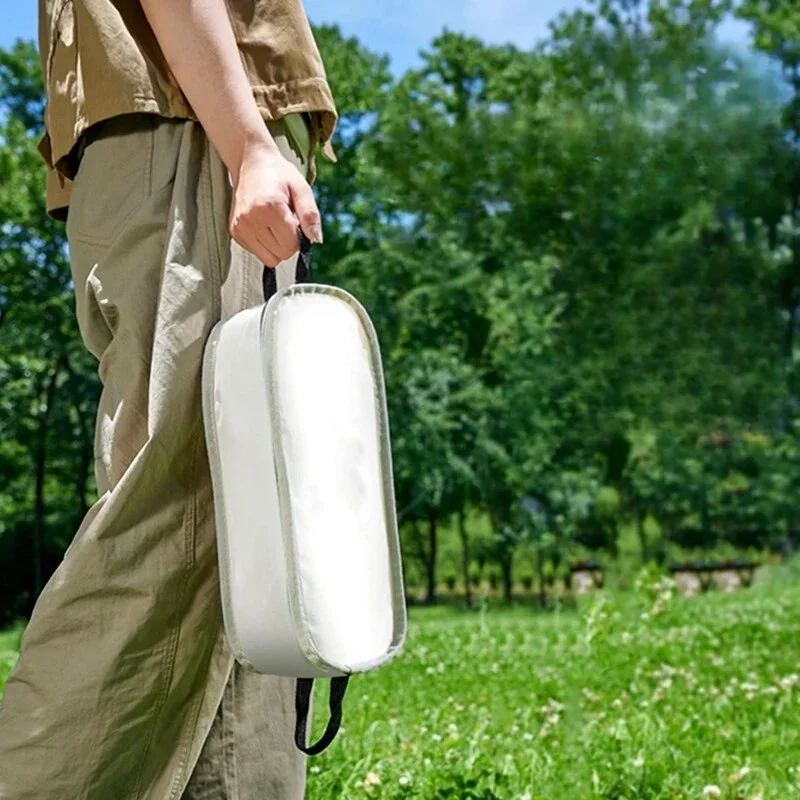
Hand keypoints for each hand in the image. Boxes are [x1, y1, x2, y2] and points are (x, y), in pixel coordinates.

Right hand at [229, 140, 322, 267]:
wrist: (250, 163)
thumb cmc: (279, 174)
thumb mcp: (302, 189)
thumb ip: (311, 215)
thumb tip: (317, 239)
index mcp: (269, 207)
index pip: (291, 245)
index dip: (299, 237)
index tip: (295, 220)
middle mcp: (250, 219)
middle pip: (281, 255)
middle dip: (289, 242)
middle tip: (286, 221)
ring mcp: (240, 227)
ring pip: (269, 259)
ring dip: (277, 246)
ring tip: (275, 223)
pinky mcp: (235, 232)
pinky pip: (258, 253)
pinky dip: (265, 244)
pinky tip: (264, 225)